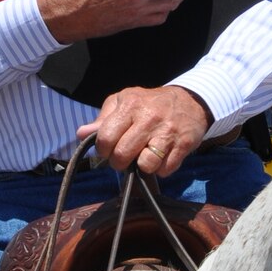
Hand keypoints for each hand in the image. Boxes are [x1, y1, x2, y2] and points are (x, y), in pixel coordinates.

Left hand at [76, 84, 212, 175]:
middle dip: (119, 163)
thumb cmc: (150, 103)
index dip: (103, 150)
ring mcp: (167, 133)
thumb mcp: (125, 102)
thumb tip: (81, 134)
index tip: (108, 149)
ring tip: (144, 157)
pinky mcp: (183, 145)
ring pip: (146, 165)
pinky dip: (160, 169)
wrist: (190, 100)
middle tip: (124, 157)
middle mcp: (149, 118)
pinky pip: (165, 170)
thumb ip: (103, 119)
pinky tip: (161, 157)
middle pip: (122, 155)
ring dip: (142, 167)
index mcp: (130, 105)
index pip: (105, 138)